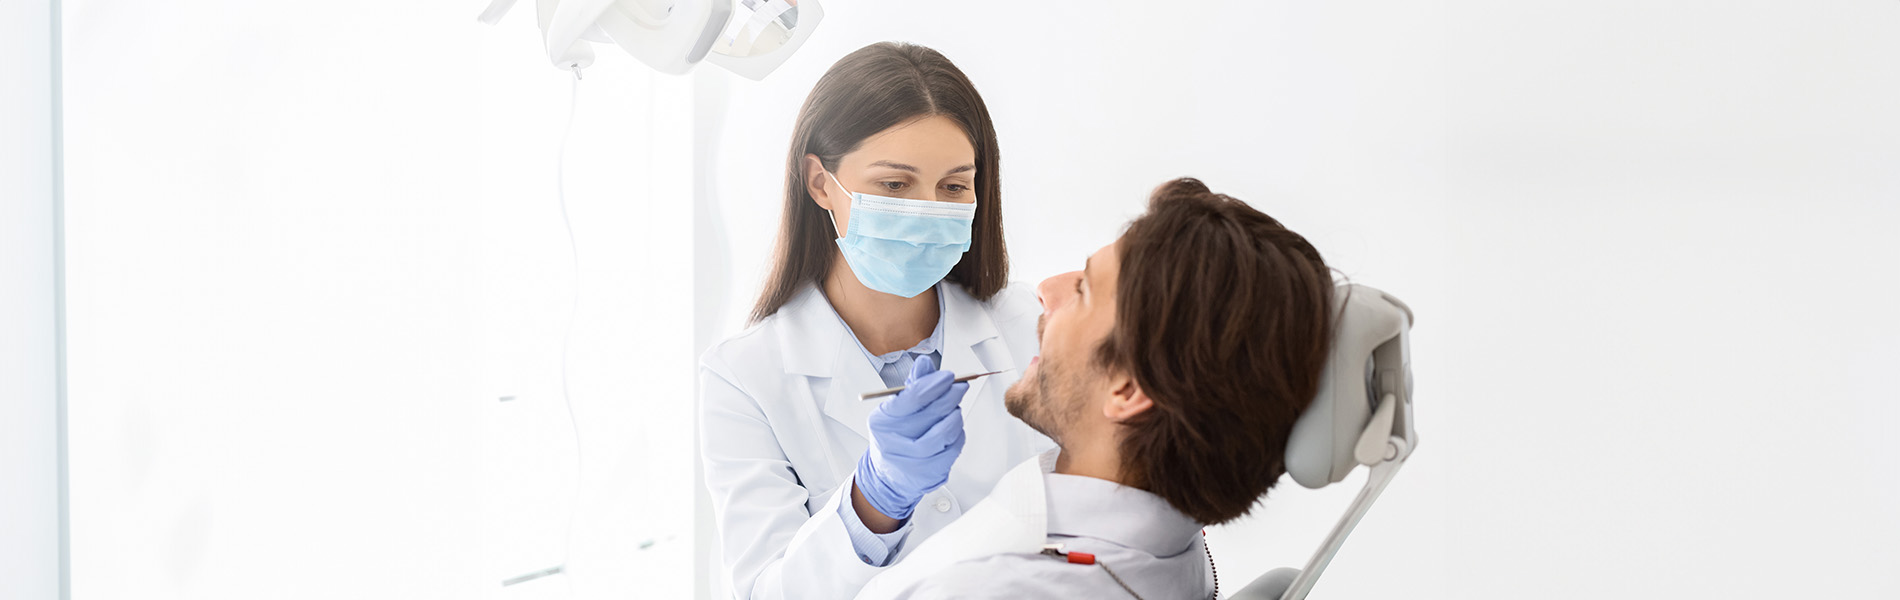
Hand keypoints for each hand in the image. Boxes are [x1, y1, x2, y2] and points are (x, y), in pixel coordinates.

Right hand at [854, 356, 968, 520]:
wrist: (889, 474)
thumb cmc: (895, 435)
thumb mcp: (896, 409)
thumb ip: (913, 385)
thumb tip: (924, 363)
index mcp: (881, 421)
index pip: (912, 398)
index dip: (935, 383)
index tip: (948, 376)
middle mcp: (893, 442)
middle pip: (931, 414)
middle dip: (950, 396)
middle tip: (959, 387)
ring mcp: (910, 461)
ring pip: (944, 433)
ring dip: (955, 416)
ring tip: (954, 410)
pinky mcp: (928, 474)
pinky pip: (952, 449)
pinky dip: (958, 435)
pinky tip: (954, 429)